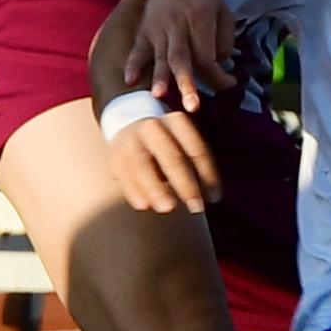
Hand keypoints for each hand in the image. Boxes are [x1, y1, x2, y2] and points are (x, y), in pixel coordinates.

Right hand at [106, 98, 224, 215]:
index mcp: (176, 121)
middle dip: (186, 185)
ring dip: (156, 189)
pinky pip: (124, 176)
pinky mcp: (115, 157)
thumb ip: (195, 165)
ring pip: (143, 165)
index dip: (208, 175)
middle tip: (196, 208)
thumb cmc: (166, 145)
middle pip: (171, 157)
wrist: (128, 129)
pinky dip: (134, 191)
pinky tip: (145, 205)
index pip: (196, 149)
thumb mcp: (182, 143)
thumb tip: (211, 197)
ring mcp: (131, 141)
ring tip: (168, 208)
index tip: (215, 198)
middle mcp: (152, 127)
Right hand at [131, 0, 234, 108]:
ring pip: (160, 56)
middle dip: (187, 84)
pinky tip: (129, 80)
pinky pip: (138, 48)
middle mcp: (177, 24)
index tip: (229, 84)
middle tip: (192, 106)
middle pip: (183, 58)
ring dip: (160, 77)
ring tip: (159, 96)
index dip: (218, 75)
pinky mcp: (144, 30)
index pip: (208, 55)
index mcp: (200, 18)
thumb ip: (224, 39)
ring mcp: (157, 28)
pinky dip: (133, 64)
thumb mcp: (223, 10)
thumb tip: (217, 66)